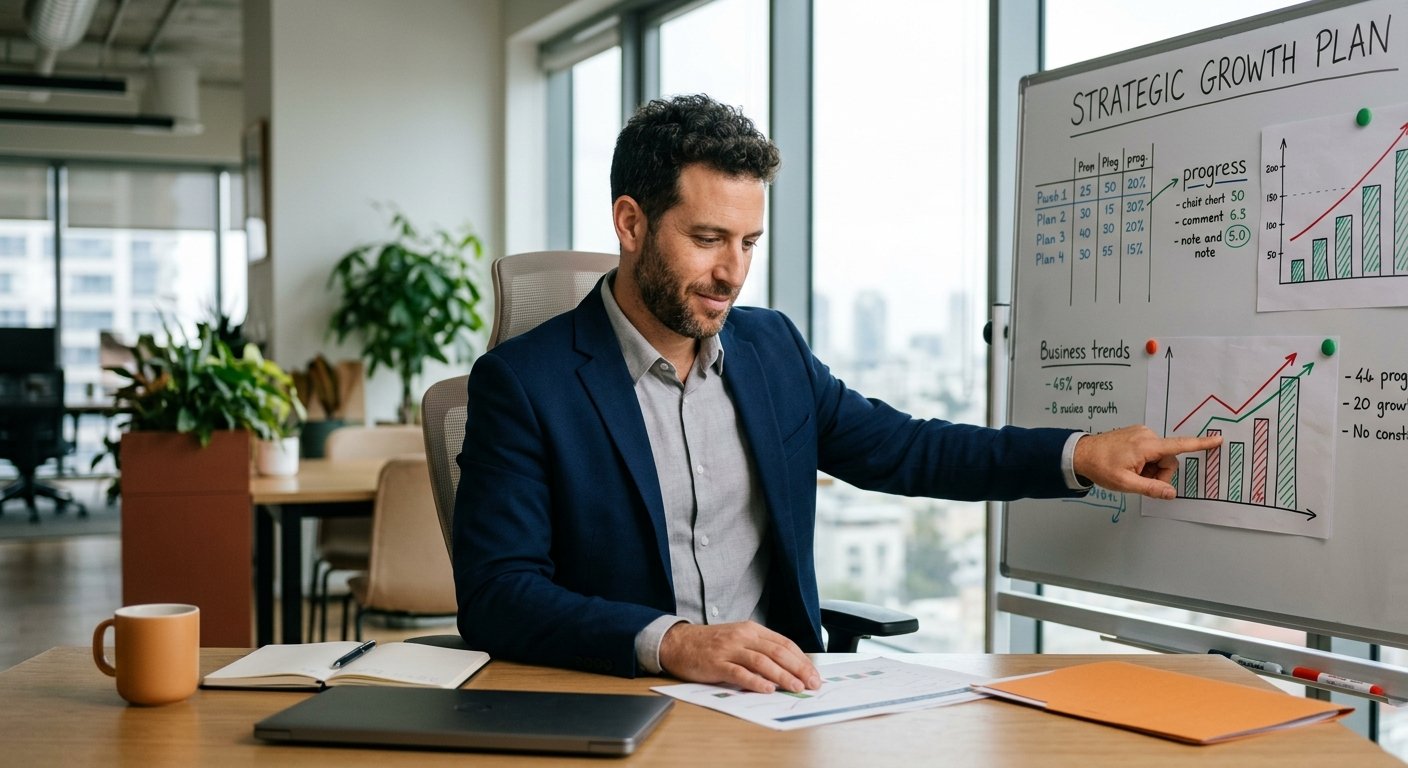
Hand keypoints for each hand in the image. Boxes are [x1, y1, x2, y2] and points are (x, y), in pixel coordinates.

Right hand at [658, 621, 820, 693]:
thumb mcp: (739, 639)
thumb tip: (788, 669)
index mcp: (752, 630)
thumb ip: (760, 650)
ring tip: (796, 688)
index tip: (814, 675)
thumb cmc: (711, 644)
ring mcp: (729, 649)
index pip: (784, 644)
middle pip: (777, 652)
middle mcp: (743, 637)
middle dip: (798, 669)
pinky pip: (739, 673)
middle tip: (812, 684)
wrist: (678, 642)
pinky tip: (766, 689)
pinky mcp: (716, 663)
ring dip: (782, 676)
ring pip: (762, 662)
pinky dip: (755, 681)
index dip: (802, 660)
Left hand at [1073, 425, 1221, 499]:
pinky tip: (1129, 464)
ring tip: (1131, 471)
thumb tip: (1172, 493)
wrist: (1080, 454)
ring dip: (1151, 468)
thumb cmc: (1101, 467)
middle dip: (1159, 472)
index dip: (1200, 445)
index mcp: (1146, 445)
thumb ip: (1151, 488)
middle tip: (1139, 479)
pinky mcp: (1136, 434)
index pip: (1179, 446)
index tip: (1217, 440)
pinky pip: (1150, 450)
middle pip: (1168, 458)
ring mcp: (1141, 433)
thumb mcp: (1126, 484)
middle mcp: (1146, 435)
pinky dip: (1145, 461)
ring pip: (1159, 456)